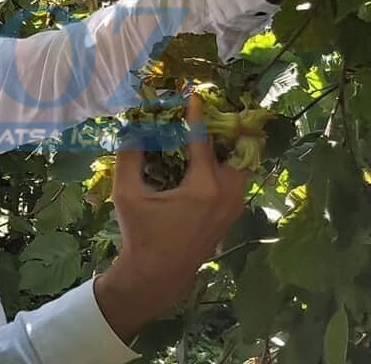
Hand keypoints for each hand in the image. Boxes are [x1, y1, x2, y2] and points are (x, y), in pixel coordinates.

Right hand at [94, 95, 250, 342]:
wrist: (157, 276)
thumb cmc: (141, 235)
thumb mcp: (127, 195)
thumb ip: (129, 157)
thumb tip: (131, 128)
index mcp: (203, 187)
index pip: (202, 139)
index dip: (197, 114)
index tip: (194, 93)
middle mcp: (226, 194)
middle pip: (239, 150)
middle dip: (228, 127)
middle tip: (214, 111)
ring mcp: (232, 207)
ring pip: (242, 167)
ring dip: (231, 147)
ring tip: (215, 130)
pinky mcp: (230, 215)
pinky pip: (237, 181)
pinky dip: (229, 165)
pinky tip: (212, 158)